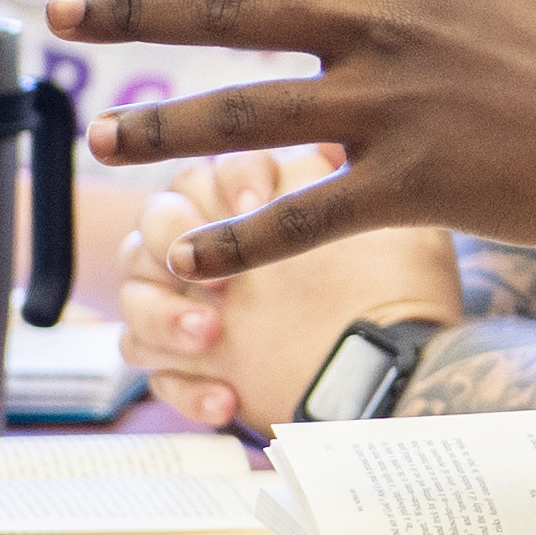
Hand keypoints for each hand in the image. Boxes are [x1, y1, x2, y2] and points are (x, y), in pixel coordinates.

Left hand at [49, 0, 535, 278]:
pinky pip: (304, 216)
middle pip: (231, 9)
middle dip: (133, 9)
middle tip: (54, 11)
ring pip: (245, 116)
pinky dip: (239, 236)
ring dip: (162, 128)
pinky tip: (183, 249)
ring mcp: (392, 107)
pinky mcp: (411, 183)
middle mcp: (387, 22)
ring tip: (98, 140)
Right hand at [119, 148, 458, 428]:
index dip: (227, 178)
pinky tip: (228, 401)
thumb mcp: (399, 228)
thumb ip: (363, 180)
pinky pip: (152, 371)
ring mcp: (193, 306)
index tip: (255, 201)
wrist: (400, 373)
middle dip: (173, 241)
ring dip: (163, 315)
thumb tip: (340, 133)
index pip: (210, 169)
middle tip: (218, 270)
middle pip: (154, 223)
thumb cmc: (401, 292)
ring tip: (211, 334)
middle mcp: (214, 250)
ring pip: (135, 296)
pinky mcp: (188, 366)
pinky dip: (185, 387)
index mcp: (253, 206)